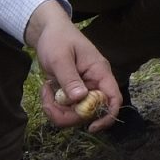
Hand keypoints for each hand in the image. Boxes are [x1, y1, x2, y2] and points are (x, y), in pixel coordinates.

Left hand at [25, 5, 125, 130]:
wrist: (47, 32)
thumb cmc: (58, 39)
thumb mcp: (60, 57)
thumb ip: (70, 78)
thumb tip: (80, 98)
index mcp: (99, 72)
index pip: (114, 98)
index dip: (107, 116)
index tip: (91, 127)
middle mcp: (94, 84)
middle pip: (90, 112)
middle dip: (67, 114)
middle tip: (48, 101)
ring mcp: (83, 89)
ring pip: (75, 114)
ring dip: (57, 110)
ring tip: (45, 91)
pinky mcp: (71, 93)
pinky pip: (66, 109)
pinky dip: (54, 105)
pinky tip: (46, 90)